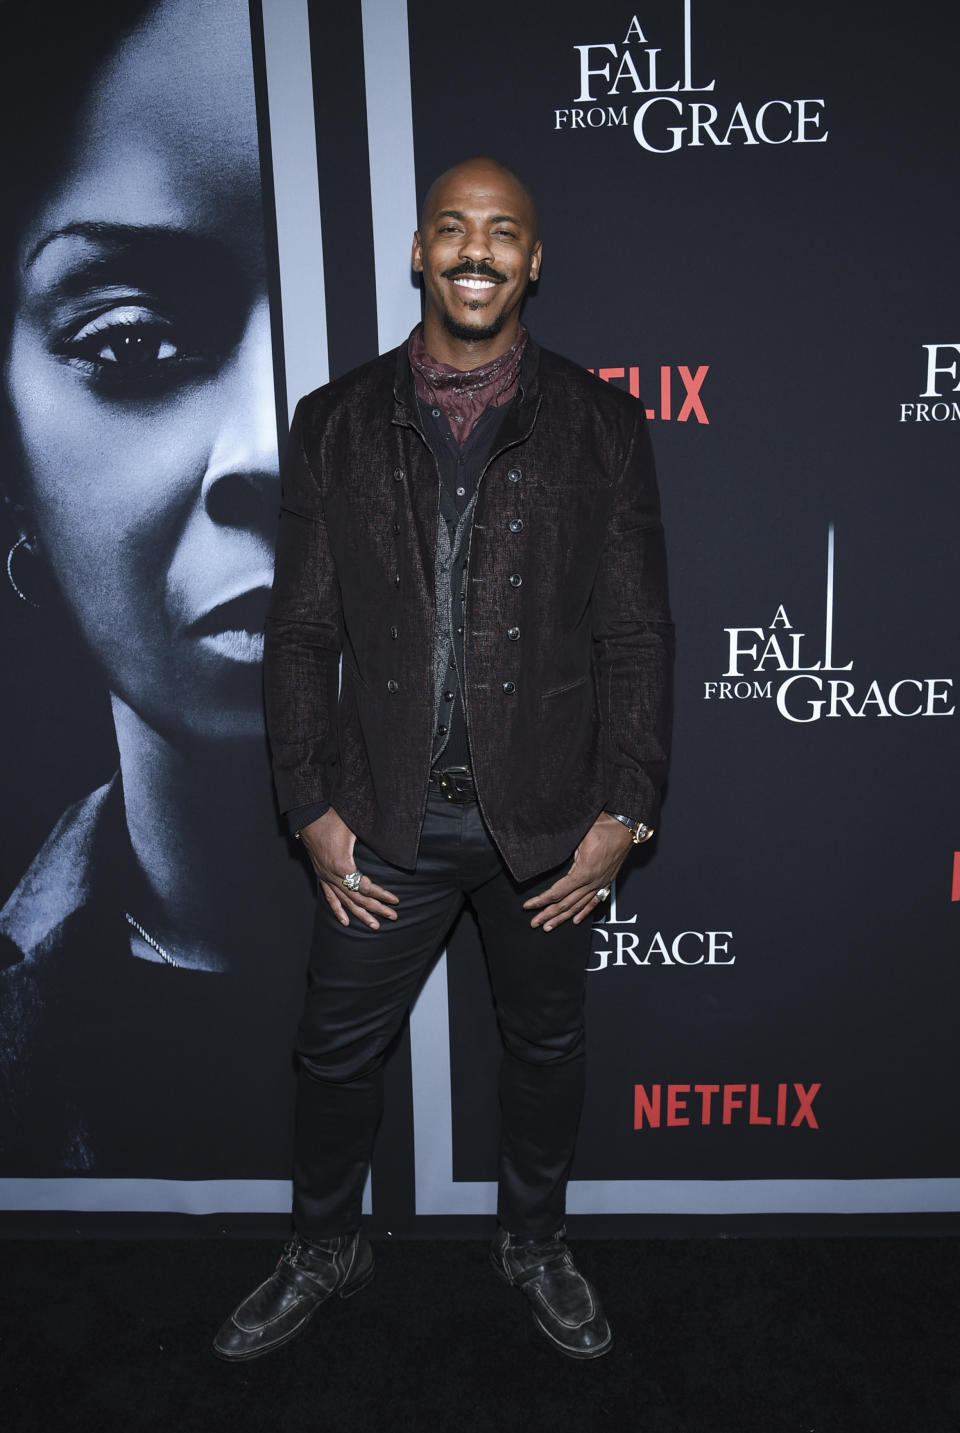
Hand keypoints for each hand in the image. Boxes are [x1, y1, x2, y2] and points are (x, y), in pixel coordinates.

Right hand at [299, 808, 398, 928]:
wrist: (309, 816)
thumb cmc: (332, 819)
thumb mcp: (354, 828)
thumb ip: (372, 840)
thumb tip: (391, 845)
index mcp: (342, 864)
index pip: (365, 886)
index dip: (381, 894)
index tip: (395, 900)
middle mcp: (332, 875)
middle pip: (357, 897)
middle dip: (376, 908)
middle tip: (393, 916)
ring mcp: (325, 877)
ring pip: (345, 901)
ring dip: (360, 914)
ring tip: (374, 926)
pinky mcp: (321, 875)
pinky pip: (330, 897)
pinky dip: (338, 910)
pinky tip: (345, 922)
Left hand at [523, 812, 634, 931]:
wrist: (626, 827)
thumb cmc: (602, 826)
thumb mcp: (578, 836)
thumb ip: (563, 850)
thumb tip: (545, 856)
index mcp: (584, 871)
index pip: (557, 892)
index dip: (541, 900)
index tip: (528, 906)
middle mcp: (593, 881)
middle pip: (566, 904)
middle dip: (548, 915)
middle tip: (534, 923)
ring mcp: (601, 883)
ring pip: (578, 906)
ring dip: (562, 918)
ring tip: (549, 926)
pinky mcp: (606, 882)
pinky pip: (594, 901)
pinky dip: (584, 912)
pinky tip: (575, 920)